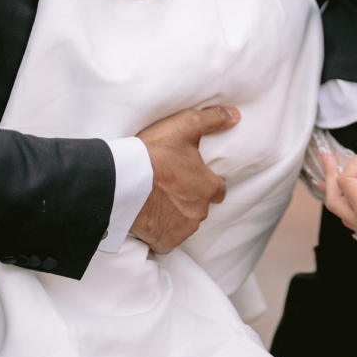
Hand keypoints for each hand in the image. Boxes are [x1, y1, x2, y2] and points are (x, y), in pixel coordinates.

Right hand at [130, 106, 236, 252]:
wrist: (121, 181)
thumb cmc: (154, 152)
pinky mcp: (164, 242)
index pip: (218, 189)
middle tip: (166, 187)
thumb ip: (212, 119)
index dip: (205, 182)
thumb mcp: (184, 126)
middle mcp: (200, 211)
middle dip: (186, 199)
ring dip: (173, 216)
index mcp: (208, 186)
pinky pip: (166, 241)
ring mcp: (182, 229)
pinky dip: (158, 233)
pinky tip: (147, 219)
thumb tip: (236, 115)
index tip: (189, 178)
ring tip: (154, 201)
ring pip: (183, 224)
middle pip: (198, 207)